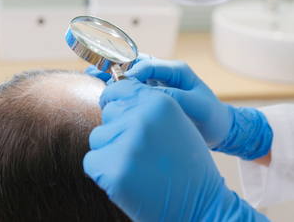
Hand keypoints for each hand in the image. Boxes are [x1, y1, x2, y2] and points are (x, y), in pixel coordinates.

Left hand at [84, 80, 268, 221]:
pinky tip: (128, 180)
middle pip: (108, 114)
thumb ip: (149, 107)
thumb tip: (114, 96)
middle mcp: (141, 118)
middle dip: (117, 130)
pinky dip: (103, 172)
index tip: (117, 112)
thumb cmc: (188, 166)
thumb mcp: (178, 123)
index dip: (115, 100)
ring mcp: (126, 145)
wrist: (201, 205)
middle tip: (139, 152)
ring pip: (98, 138)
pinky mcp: (112, 171)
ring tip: (137, 167)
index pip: (119, 88)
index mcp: (160, 102)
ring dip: (110, 151)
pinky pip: (91, 161)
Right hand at [87, 55, 273, 159]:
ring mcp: (156, 83)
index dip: (133, 72)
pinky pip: (131, 86)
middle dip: (115, 64)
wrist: (218, 129)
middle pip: (135, 62)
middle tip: (95, 69)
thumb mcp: (197, 106)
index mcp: (176, 71)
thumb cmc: (210, 117)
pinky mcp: (151, 94)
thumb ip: (174, 98)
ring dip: (112, 71)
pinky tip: (101, 86)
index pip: (149, 65)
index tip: (120, 82)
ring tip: (92, 73)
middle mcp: (164, 73)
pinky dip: (116, 84)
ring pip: (129, 71)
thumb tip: (150, 94)